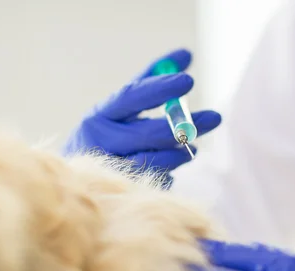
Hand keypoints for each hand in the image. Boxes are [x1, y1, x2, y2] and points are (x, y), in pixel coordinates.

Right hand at [63, 49, 221, 186]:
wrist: (79, 179)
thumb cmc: (109, 134)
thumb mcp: (123, 106)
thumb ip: (152, 79)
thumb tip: (187, 53)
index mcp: (100, 117)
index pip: (132, 98)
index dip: (160, 89)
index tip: (188, 80)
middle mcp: (102, 143)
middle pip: (150, 134)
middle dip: (186, 125)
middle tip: (215, 116)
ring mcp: (112, 171)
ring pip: (159, 160)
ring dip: (181, 151)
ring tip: (191, 143)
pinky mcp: (125, 193)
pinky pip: (159, 180)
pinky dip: (170, 170)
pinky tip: (169, 164)